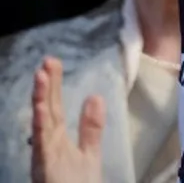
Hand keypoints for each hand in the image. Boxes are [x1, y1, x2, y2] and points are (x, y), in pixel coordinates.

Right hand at [31, 58, 103, 182]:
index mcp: (58, 141)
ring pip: (41, 126)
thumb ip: (91, 128)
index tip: (52, 62)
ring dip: (40, 101)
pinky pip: (42, 148)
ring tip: (41, 77)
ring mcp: (45, 159)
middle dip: (46, 87)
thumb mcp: (88, 155)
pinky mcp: (45, 170)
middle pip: (47, 112)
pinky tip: (41, 111)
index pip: (55, 108)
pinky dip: (41, 128)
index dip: (54, 86)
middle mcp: (48, 147)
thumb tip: (95, 95)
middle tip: (46, 61)